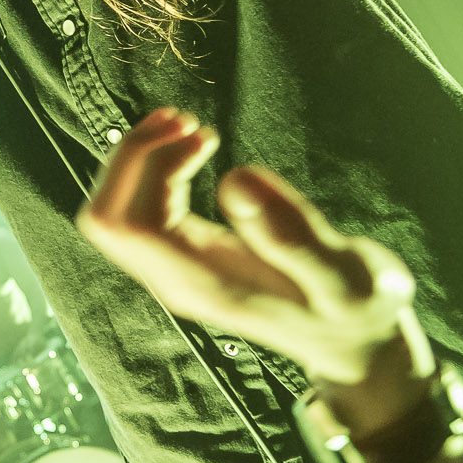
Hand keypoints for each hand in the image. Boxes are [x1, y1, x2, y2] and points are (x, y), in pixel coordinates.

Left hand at [78, 109, 433, 438]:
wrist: (354, 342)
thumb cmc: (357, 312)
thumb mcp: (348, 282)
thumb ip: (296, 237)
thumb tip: (235, 179)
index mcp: (202, 286)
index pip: (127, 225)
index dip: (147, 167)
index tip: (205, 135)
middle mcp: (175, 280)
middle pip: (105, 217)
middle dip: (133, 156)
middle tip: (190, 120)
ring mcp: (175, 269)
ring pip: (113, 210)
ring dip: (139, 158)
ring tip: (192, 124)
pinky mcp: (186, 254)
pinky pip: (137, 209)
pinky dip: (152, 168)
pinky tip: (195, 144)